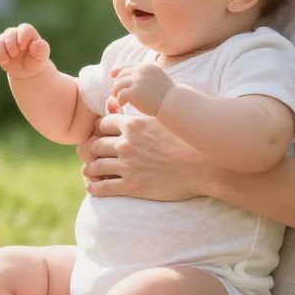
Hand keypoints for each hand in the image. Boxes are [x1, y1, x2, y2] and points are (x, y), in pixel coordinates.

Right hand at [0, 23, 52, 80]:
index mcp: (27, 32)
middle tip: (14, 55)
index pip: (24, 29)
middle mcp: (15, 34)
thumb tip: (34, 45)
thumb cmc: (36, 60)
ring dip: (0, 52)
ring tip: (6, 62)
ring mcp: (4, 40)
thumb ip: (42, 49)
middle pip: (9, 33)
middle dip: (10, 45)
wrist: (26, 70)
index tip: (22, 47)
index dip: (22, 36)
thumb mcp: (42, 56)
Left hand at [76, 112, 211, 200]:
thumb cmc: (188, 142)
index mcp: (134, 124)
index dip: (101, 131)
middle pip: (95, 144)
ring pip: (95, 165)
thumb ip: (145, 115)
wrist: (204, 167)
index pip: (103, 124)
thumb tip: (140, 106)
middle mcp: (126, 143)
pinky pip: (103, 187)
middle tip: (92, 155)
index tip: (102, 137)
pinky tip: (94, 189)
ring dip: (90, 169)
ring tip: (90, 173)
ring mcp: (127, 165)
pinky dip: (95, 188)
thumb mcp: (164, 122)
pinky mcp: (131, 186)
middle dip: (92, 150)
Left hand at [108, 63, 174, 115]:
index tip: (112, 74)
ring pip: (118, 85)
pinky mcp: (134, 92)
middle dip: (118, 84)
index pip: (129, 66)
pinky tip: (123, 105)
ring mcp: (138, 81)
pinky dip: (120, 101)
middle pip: (121, 75)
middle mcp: (142, 71)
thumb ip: (144, 76)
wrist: (174, 104)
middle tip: (116, 93)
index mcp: (147, 66)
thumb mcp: (156, 79)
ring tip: (119, 99)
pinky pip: (120, 95)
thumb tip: (126, 76)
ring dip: (117, 93)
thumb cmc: (166, 95)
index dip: (119, 70)